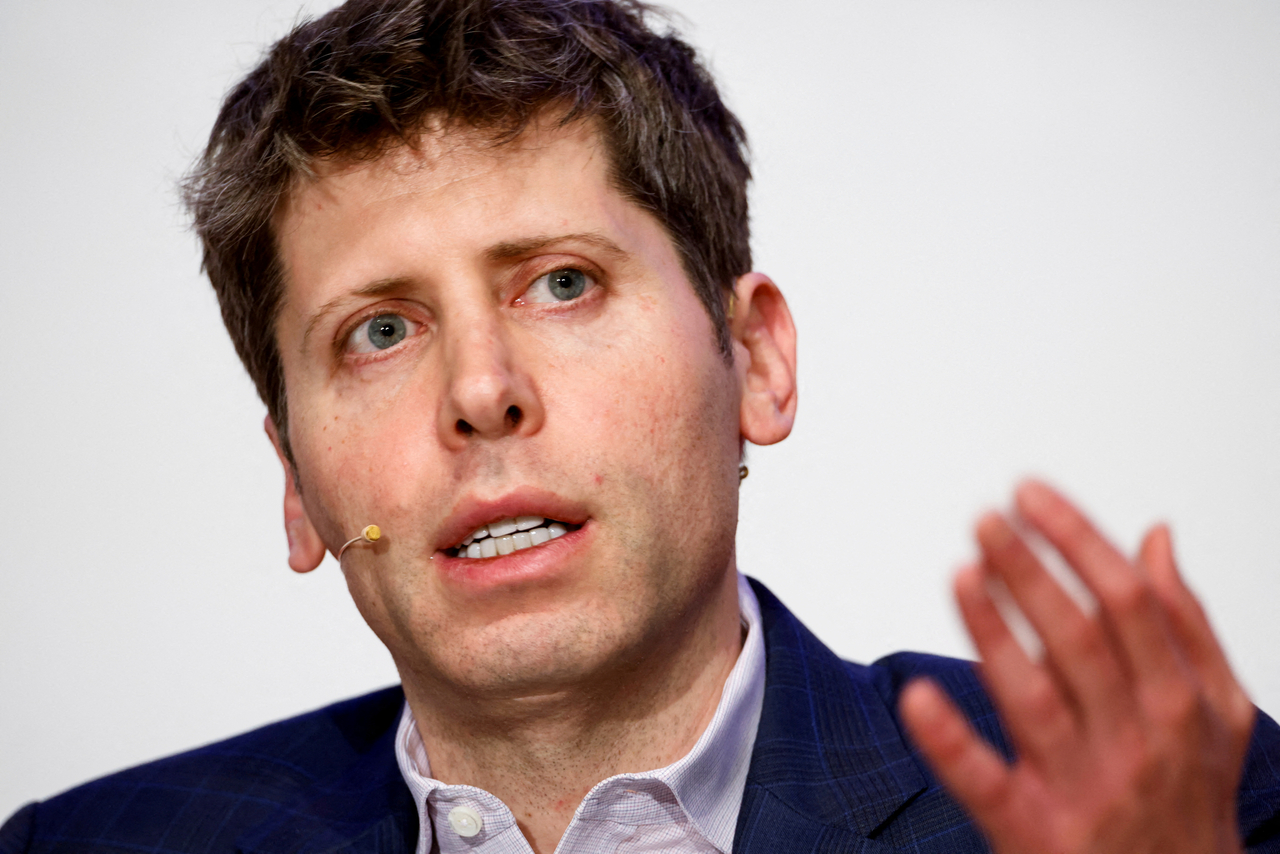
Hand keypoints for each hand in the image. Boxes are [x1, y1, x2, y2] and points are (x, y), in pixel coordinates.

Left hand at [900, 480, 1255, 853]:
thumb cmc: (1187, 794)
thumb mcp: (1216, 710)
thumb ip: (1186, 619)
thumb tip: (1157, 536)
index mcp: (1179, 699)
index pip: (1126, 599)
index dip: (1075, 538)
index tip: (1029, 493)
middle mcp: (1136, 738)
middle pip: (1079, 637)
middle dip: (1030, 570)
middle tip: (983, 518)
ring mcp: (1084, 786)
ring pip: (1034, 697)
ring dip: (994, 632)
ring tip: (962, 572)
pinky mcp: (1034, 830)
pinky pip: (987, 784)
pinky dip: (951, 743)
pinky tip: (916, 699)